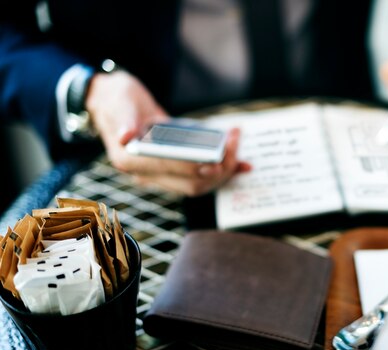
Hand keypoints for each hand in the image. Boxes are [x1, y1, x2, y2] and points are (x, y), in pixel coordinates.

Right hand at [85, 70, 249, 195]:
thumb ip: (123, 118)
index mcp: (130, 161)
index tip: (216, 156)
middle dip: (218, 168)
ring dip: (225, 169)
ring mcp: (164, 172)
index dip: (194, 166)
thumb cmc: (116, 100)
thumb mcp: (118, 102)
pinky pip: (204, 174)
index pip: (168, 170)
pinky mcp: (177, 166)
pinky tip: (244, 165)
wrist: (115, 102)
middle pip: (191, 183)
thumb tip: (126, 136)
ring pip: (201, 182)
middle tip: (233, 146)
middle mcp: (148, 173)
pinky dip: (225, 171)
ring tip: (238, 146)